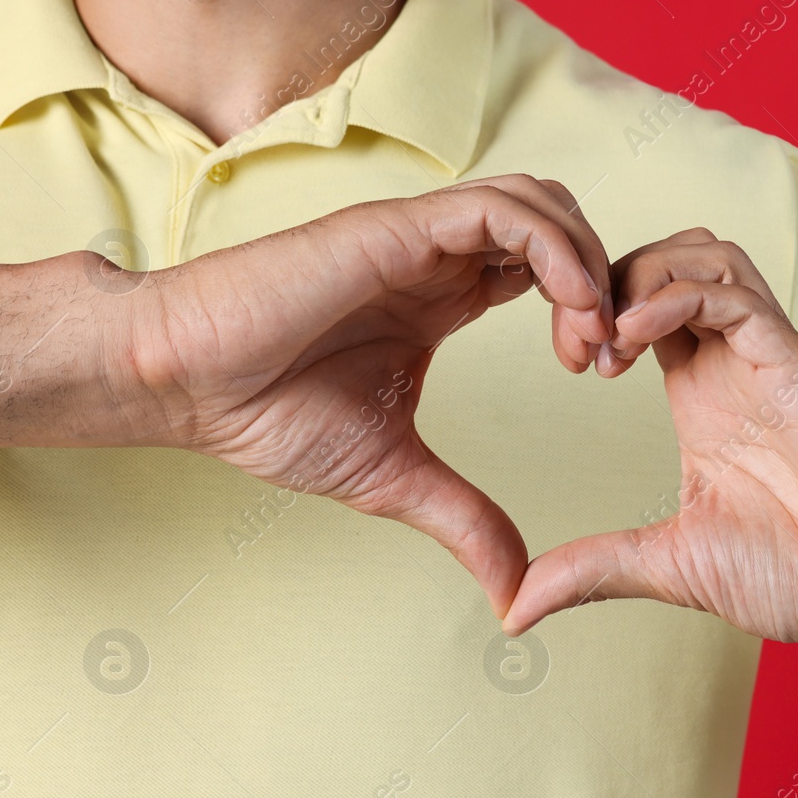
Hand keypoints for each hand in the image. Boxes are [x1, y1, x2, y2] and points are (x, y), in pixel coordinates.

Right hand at [126, 175, 613, 614]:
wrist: (188, 384)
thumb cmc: (269, 414)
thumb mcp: (396, 478)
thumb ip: (466, 522)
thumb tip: (515, 593)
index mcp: (443, 296)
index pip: (547, 270)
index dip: (590, 311)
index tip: (598, 372)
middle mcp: (439, 257)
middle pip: (559, 226)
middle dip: (603, 282)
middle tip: (608, 356)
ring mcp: (421, 236)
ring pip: (542, 204)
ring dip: (587, 264)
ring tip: (591, 337)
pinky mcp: (398, 227)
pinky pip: (503, 210)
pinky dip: (554, 250)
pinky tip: (568, 310)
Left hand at [503, 228, 797, 651]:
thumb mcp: (669, 566)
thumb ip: (593, 571)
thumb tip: (513, 608)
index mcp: (701, 397)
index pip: (639, 305)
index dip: (589, 313)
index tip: (568, 366)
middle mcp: (732, 364)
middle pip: (666, 258)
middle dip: (605, 279)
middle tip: (576, 345)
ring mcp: (767, 357)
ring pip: (703, 253)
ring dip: (641, 274)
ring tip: (607, 338)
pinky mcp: (797, 363)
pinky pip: (734, 290)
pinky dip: (675, 293)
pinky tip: (634, 338)